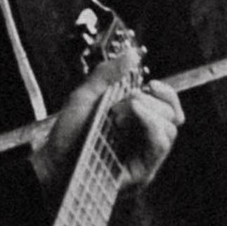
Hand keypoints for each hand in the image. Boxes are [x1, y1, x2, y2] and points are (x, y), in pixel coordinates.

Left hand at [34, 64, 182, 197]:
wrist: (53, 161)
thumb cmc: (68, 134)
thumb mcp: (85, 96)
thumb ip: (107, 74)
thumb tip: (132, 54)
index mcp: (137, 121)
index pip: (168, 107)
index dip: (167, 93)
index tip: (151, 83)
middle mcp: (144, 139)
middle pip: (173, 116)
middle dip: (152, 100)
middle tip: (127, 99)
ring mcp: (145, 156)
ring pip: (170, 129)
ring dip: (150, 111)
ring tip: (122, 111)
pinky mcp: (143, 171)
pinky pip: (160, 146)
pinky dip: (151, 124)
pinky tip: (135, 113)